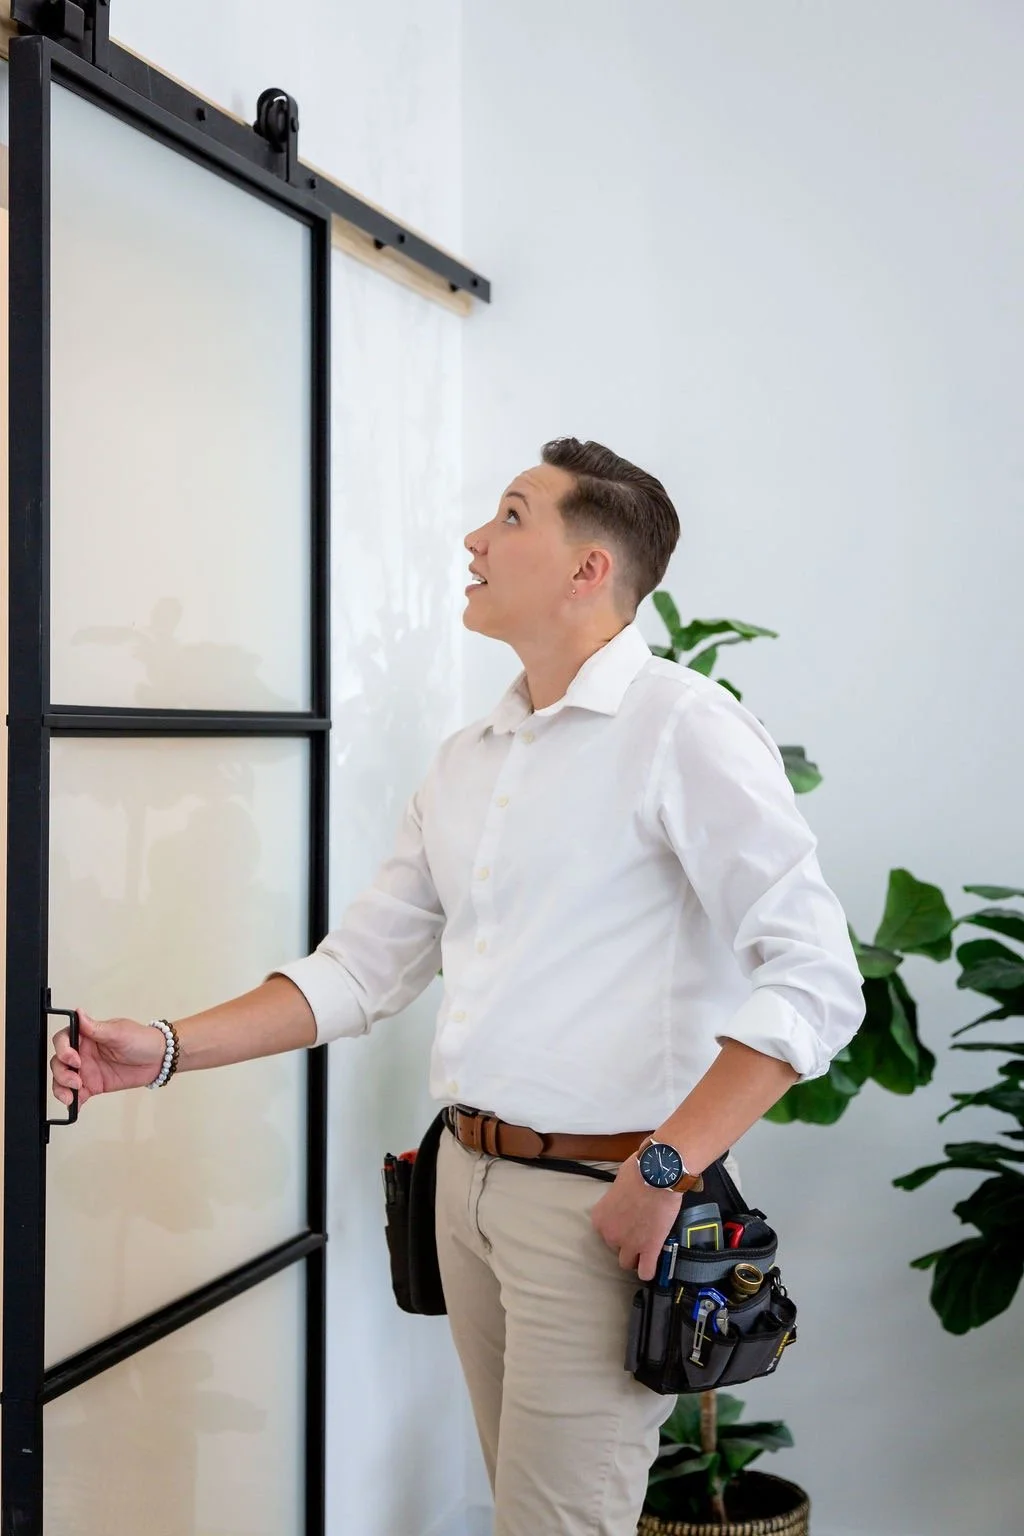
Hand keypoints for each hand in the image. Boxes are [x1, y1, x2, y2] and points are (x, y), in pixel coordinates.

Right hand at [50, 1010, 166, 1108]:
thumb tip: (78, 1013)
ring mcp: (87, 1070)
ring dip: (62, 1088)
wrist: (159, 1059)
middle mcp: (83, 1053)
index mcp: (87, 1036)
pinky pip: (77, 1095)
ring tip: (72, 1096)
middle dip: (61, 1073)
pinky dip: (72, 1101)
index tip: (74, 1059)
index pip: (63, 1040)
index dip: (63, 1049)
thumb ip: (95, 1028)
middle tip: (76, 1081)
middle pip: (59, 1062)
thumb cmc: (141, 1039)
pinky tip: (75, 1105)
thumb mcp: (119, 1032)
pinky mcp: (93, 1085)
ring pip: (63, 1080)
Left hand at [590, 1155, 682, 1280]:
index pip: (604, 1233)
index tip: (628, 1223)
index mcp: (600, 1218)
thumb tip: (624, 1197)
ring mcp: (629, 1244)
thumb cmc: (639, 1171)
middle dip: (626, 1242)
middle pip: (615, 1248)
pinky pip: (646, 1272)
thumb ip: (616, 1198)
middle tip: (639, 1230)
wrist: (658, 1174)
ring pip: (627, 1263)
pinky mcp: (649, 1249)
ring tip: (646, 1247)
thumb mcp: (618, 1183)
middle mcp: (610, 1234)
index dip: (618, 1228)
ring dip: (636, 1256)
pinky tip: (653, 1262)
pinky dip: (649, 1270)